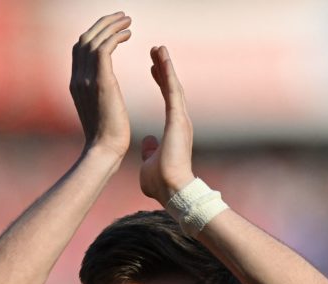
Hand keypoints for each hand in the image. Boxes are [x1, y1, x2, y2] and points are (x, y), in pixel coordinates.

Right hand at [71, 13, 132, 159]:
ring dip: (111, 26)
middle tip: (122, 17)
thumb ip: (99, 96)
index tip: (113, 30)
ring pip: (94, 40)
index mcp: (76, 85)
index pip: (80, 50)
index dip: (95, 35)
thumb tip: (106, 93)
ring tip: (128, 21)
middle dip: (103, 24)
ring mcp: (86, 80)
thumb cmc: (107, 140)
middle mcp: (77, 79)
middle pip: (84, 39)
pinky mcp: (100, 82)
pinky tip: (129, 35)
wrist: (105, 151)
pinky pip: (104, 49)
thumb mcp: (99, 113)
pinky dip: (115, 37)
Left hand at [140, 46, 195, 205]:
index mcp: (174, 129)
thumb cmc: (162, 183)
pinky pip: (172, 91)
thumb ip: (149, 151)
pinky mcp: (178, 119)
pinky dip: (167, 73)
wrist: (173, 191)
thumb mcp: (150, 163)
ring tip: (158, 48)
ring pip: (174, 85)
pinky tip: (161, 57)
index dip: (161, 81)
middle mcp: (180, 120)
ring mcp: (181, 119)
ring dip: (166, 65)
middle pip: (172, 87)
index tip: (153, 68)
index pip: (167, 98)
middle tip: (156, 50)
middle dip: (164, 67)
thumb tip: (146, 142)